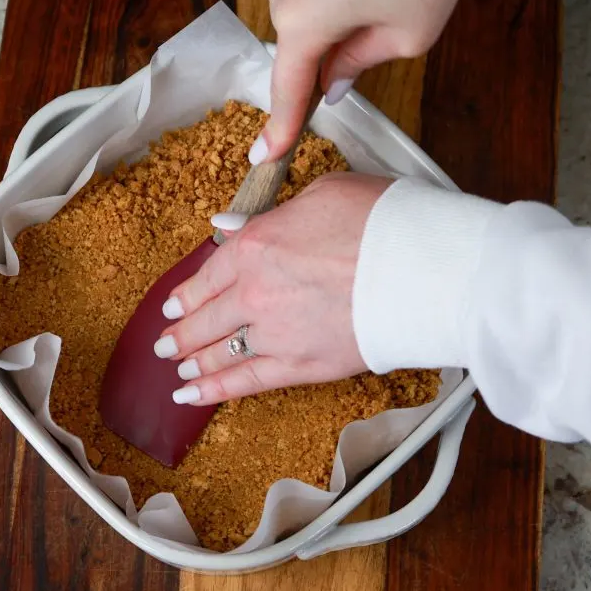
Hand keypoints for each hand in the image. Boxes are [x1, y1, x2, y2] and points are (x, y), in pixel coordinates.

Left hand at [155, 172, 390, 405]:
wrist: (425, 270)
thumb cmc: (383, 222)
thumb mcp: (321, 194)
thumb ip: (268, 214)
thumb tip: (229, 226)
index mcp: (256, 245)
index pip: (206, 274)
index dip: (184, 293)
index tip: (172, 305)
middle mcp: (254, 292)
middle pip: (205, 317)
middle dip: (180, 332)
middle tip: (165, 343)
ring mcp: (274, 333)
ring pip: (221, 351)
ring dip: (195, 361)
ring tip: (178, 369)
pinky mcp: (300, 366)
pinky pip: (246, 381)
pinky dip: (214, 390)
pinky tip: (192, 396)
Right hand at [249, 0, 470, 164]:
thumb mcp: (407, 33)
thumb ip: (359, 64)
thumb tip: (332, 81)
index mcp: (302, 22)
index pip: (287, 90)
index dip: (281, 129)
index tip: (265, 157)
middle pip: (296, 52)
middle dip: (325, 66)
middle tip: (370, 54)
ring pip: (304, 19)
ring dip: (335, 29)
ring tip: (388, 2)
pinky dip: (335, 0)